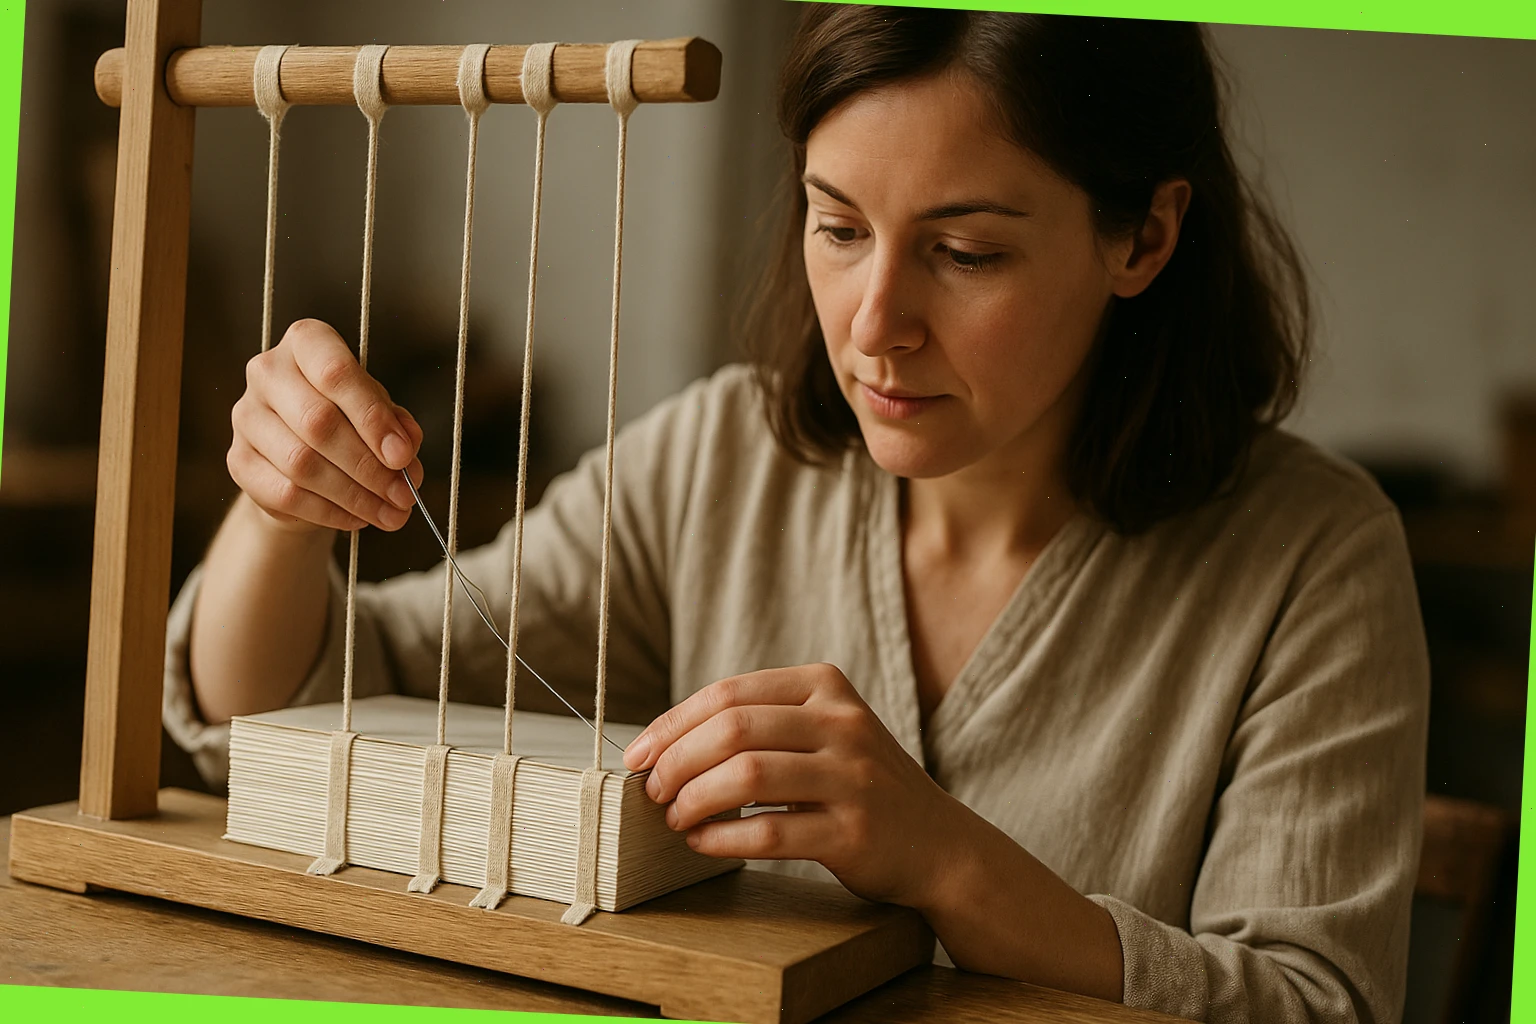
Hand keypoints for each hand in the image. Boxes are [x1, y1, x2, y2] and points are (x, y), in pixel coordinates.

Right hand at [229, 319, 423, 534]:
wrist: (302, 454)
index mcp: (306, 343)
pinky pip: (286, 493)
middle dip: (369, 465)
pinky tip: (358, 518)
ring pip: (301, 463)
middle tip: (404, 495)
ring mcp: (246, 416)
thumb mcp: (380, 412)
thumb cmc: (349, 420)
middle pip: (318, 422)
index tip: (402, 455)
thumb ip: (398, 426)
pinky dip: (329, 512)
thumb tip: (405, 453)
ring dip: (355, 495)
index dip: (373, 416)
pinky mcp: (238, 460)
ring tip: (391, 514)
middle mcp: (267, 371)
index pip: (336, 371)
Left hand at [622, 663, 977, 908]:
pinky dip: (723, 838)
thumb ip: (760, 726)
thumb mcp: (822, 732)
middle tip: (654, 791)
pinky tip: (703, 843)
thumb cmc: (859, 786)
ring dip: (694, 799)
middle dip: (677, 761)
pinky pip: (770, 831)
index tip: (639, 755)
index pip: (729, 693)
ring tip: (676, 817)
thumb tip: (665, 745)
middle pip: (733, 729)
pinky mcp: (854, 832)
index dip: (672, 724)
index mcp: (825, 687)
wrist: (939, 843)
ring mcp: (853, 777)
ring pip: (747, 776)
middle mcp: (843, 723)